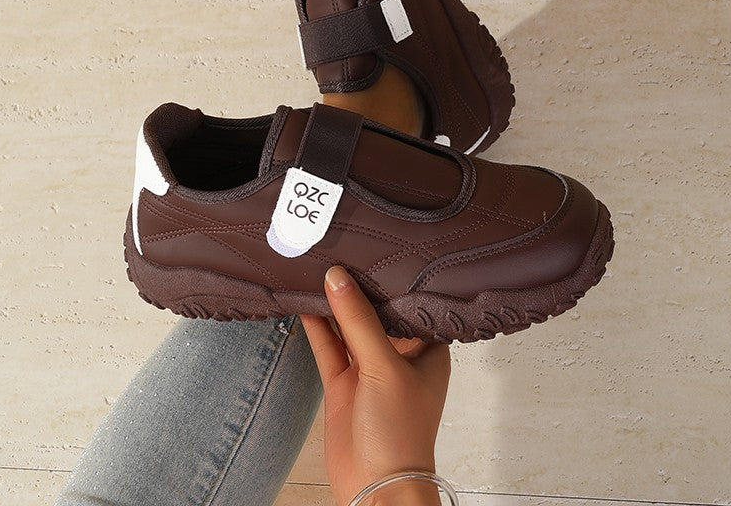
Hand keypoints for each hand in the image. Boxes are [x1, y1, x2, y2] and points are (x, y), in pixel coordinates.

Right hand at [301, 266, 450, 505]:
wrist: (375, 486)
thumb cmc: (400, 432)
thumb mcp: (383, 367)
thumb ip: (359, 320)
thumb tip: (337, 278)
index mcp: (426, 348)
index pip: (408, 303)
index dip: (391, 278)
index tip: (372, 249)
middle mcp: (398, 354)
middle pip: (375, 312)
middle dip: (357, 287)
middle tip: (338, 250)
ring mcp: (369, 368)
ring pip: (349, 326)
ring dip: (333, 304)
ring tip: (315, 269)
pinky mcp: (344, 382)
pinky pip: (329, 346)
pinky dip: (317, 326)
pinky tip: (304, 303)